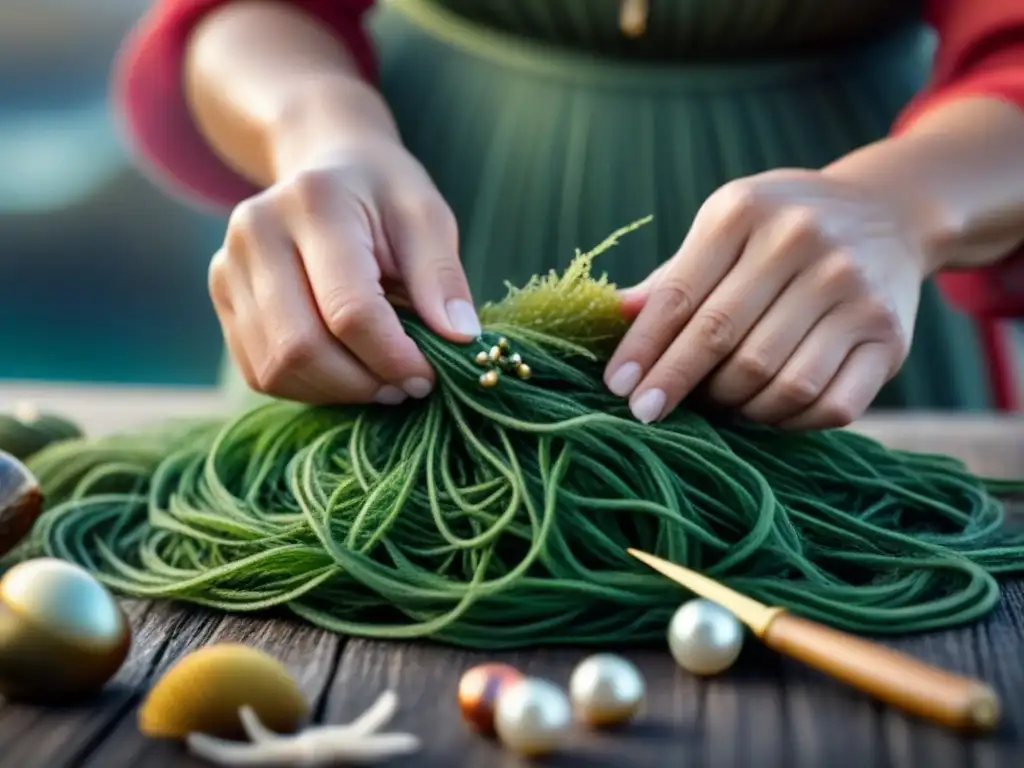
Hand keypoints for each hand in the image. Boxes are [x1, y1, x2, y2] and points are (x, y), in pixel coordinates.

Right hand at [208, 135, 479, 404]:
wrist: (328, 170)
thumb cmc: (383, 196)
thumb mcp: (426, 217)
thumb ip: (441, 277)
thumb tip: (460, 338)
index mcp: (314, 204)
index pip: (349, 310)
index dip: (393, 358)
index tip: (429, 376)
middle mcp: (257, 232)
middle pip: (302, 347)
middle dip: (362, 383)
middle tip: (406, 387)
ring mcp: (228, 266)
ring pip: (275, 368)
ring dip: (336, 392)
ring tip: (379, 380)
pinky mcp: (223, 298)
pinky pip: (260, 371)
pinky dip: (309, 388)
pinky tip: (345, 372)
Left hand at [604, 169, 928, 428]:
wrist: (888, 213)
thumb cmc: (781, 229)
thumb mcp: (725, 228)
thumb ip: (674, 276)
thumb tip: (611, 316)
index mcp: (746, 213)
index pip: (680, 296)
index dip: (643, 349)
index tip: (618, 389)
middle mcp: (804, 243)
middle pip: (723, 340)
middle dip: (676, 385)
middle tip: (650, 412)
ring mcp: (854, 291)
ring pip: (777, 381)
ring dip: (735, 407)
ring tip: (717, 404)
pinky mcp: (889, 337)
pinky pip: (830, 405)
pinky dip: (789, 422)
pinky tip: (766, 412)